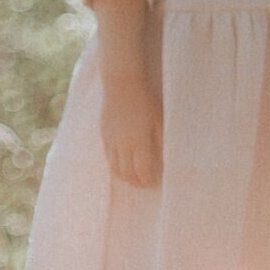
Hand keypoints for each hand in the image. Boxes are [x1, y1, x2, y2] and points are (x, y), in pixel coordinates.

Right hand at [100, 71, 162, 188]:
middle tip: (143, 184)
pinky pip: (107, 157)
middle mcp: (123, 145)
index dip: (147, 180)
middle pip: (127, 173)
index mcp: (139, 141)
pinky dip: (114, 166)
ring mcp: (111, 141)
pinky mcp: (104, 135)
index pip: (142, 170)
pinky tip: (120, 166)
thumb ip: (161, 140)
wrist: (122, 84)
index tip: (153, 183)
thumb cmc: (146, 100)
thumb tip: (165, 159)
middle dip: (135, 182)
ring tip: (132, 179)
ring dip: (124, 177)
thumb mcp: (159, 119)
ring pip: (114, 168)